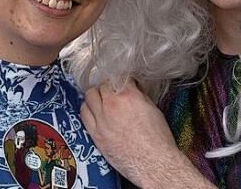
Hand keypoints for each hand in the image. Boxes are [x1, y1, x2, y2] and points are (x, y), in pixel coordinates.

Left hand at [81, 79, 205, 187]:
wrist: (152, 162)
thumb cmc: (157, 140)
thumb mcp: (153, 110)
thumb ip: (139, 96)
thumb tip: (133, 91)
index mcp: (128, 96)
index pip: (118, 77)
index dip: (122, 79)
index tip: (124, 82)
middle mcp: (111, 105)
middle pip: (101, 85)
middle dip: (107, 87)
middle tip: (113, 91)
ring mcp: (101, 120)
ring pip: (89, 97)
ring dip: (95, 96)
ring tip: (101, 99)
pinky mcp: (95, 134)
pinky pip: (83, 114)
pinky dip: (87, 109)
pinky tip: (93, 111)